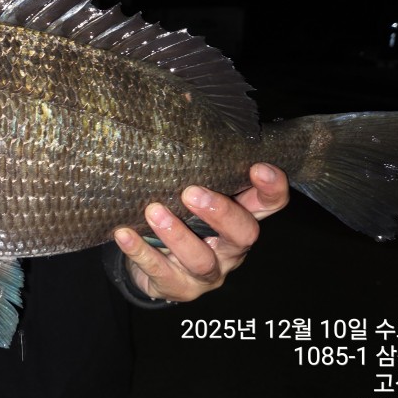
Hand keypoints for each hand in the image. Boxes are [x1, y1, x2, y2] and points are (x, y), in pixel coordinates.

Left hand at [113, 163, 288, 301]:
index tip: (257, 167)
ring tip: (153, 211)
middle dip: (220, 213)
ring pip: (200, 259)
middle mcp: (230, 248)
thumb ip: (196, 167)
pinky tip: (124, 234)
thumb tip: (184, 109)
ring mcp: (208, 272)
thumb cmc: (179, 218)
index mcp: (241, 218)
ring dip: (176, 234)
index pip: (270, 203)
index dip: (272, 188)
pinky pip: (161, 272)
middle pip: (243, 234)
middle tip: (191, 192)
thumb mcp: (191, 196)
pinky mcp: (179, 288)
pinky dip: (141, 252)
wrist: (155, 267)